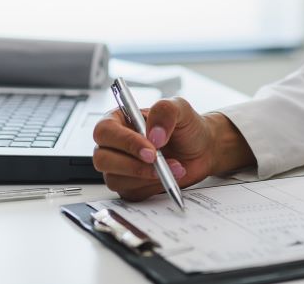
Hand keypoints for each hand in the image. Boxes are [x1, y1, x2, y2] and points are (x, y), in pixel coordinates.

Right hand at [92, 98, 253, 199]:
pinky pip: (130, 193)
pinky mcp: (129, 186)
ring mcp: (119, 167)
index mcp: (119, 120)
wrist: (201, 149)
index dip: (124, 142)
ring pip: (115, 179)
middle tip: (158, 161)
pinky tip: (168, 177)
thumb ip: (165, 112)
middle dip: (132, 164)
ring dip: (146, 176)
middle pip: (102, 159)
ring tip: (174, 167)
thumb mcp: (180, 109)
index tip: (150, 150)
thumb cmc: (186, 127)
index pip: (105, 131)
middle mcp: (114, 145)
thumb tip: (153, 135)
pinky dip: (151, 187)